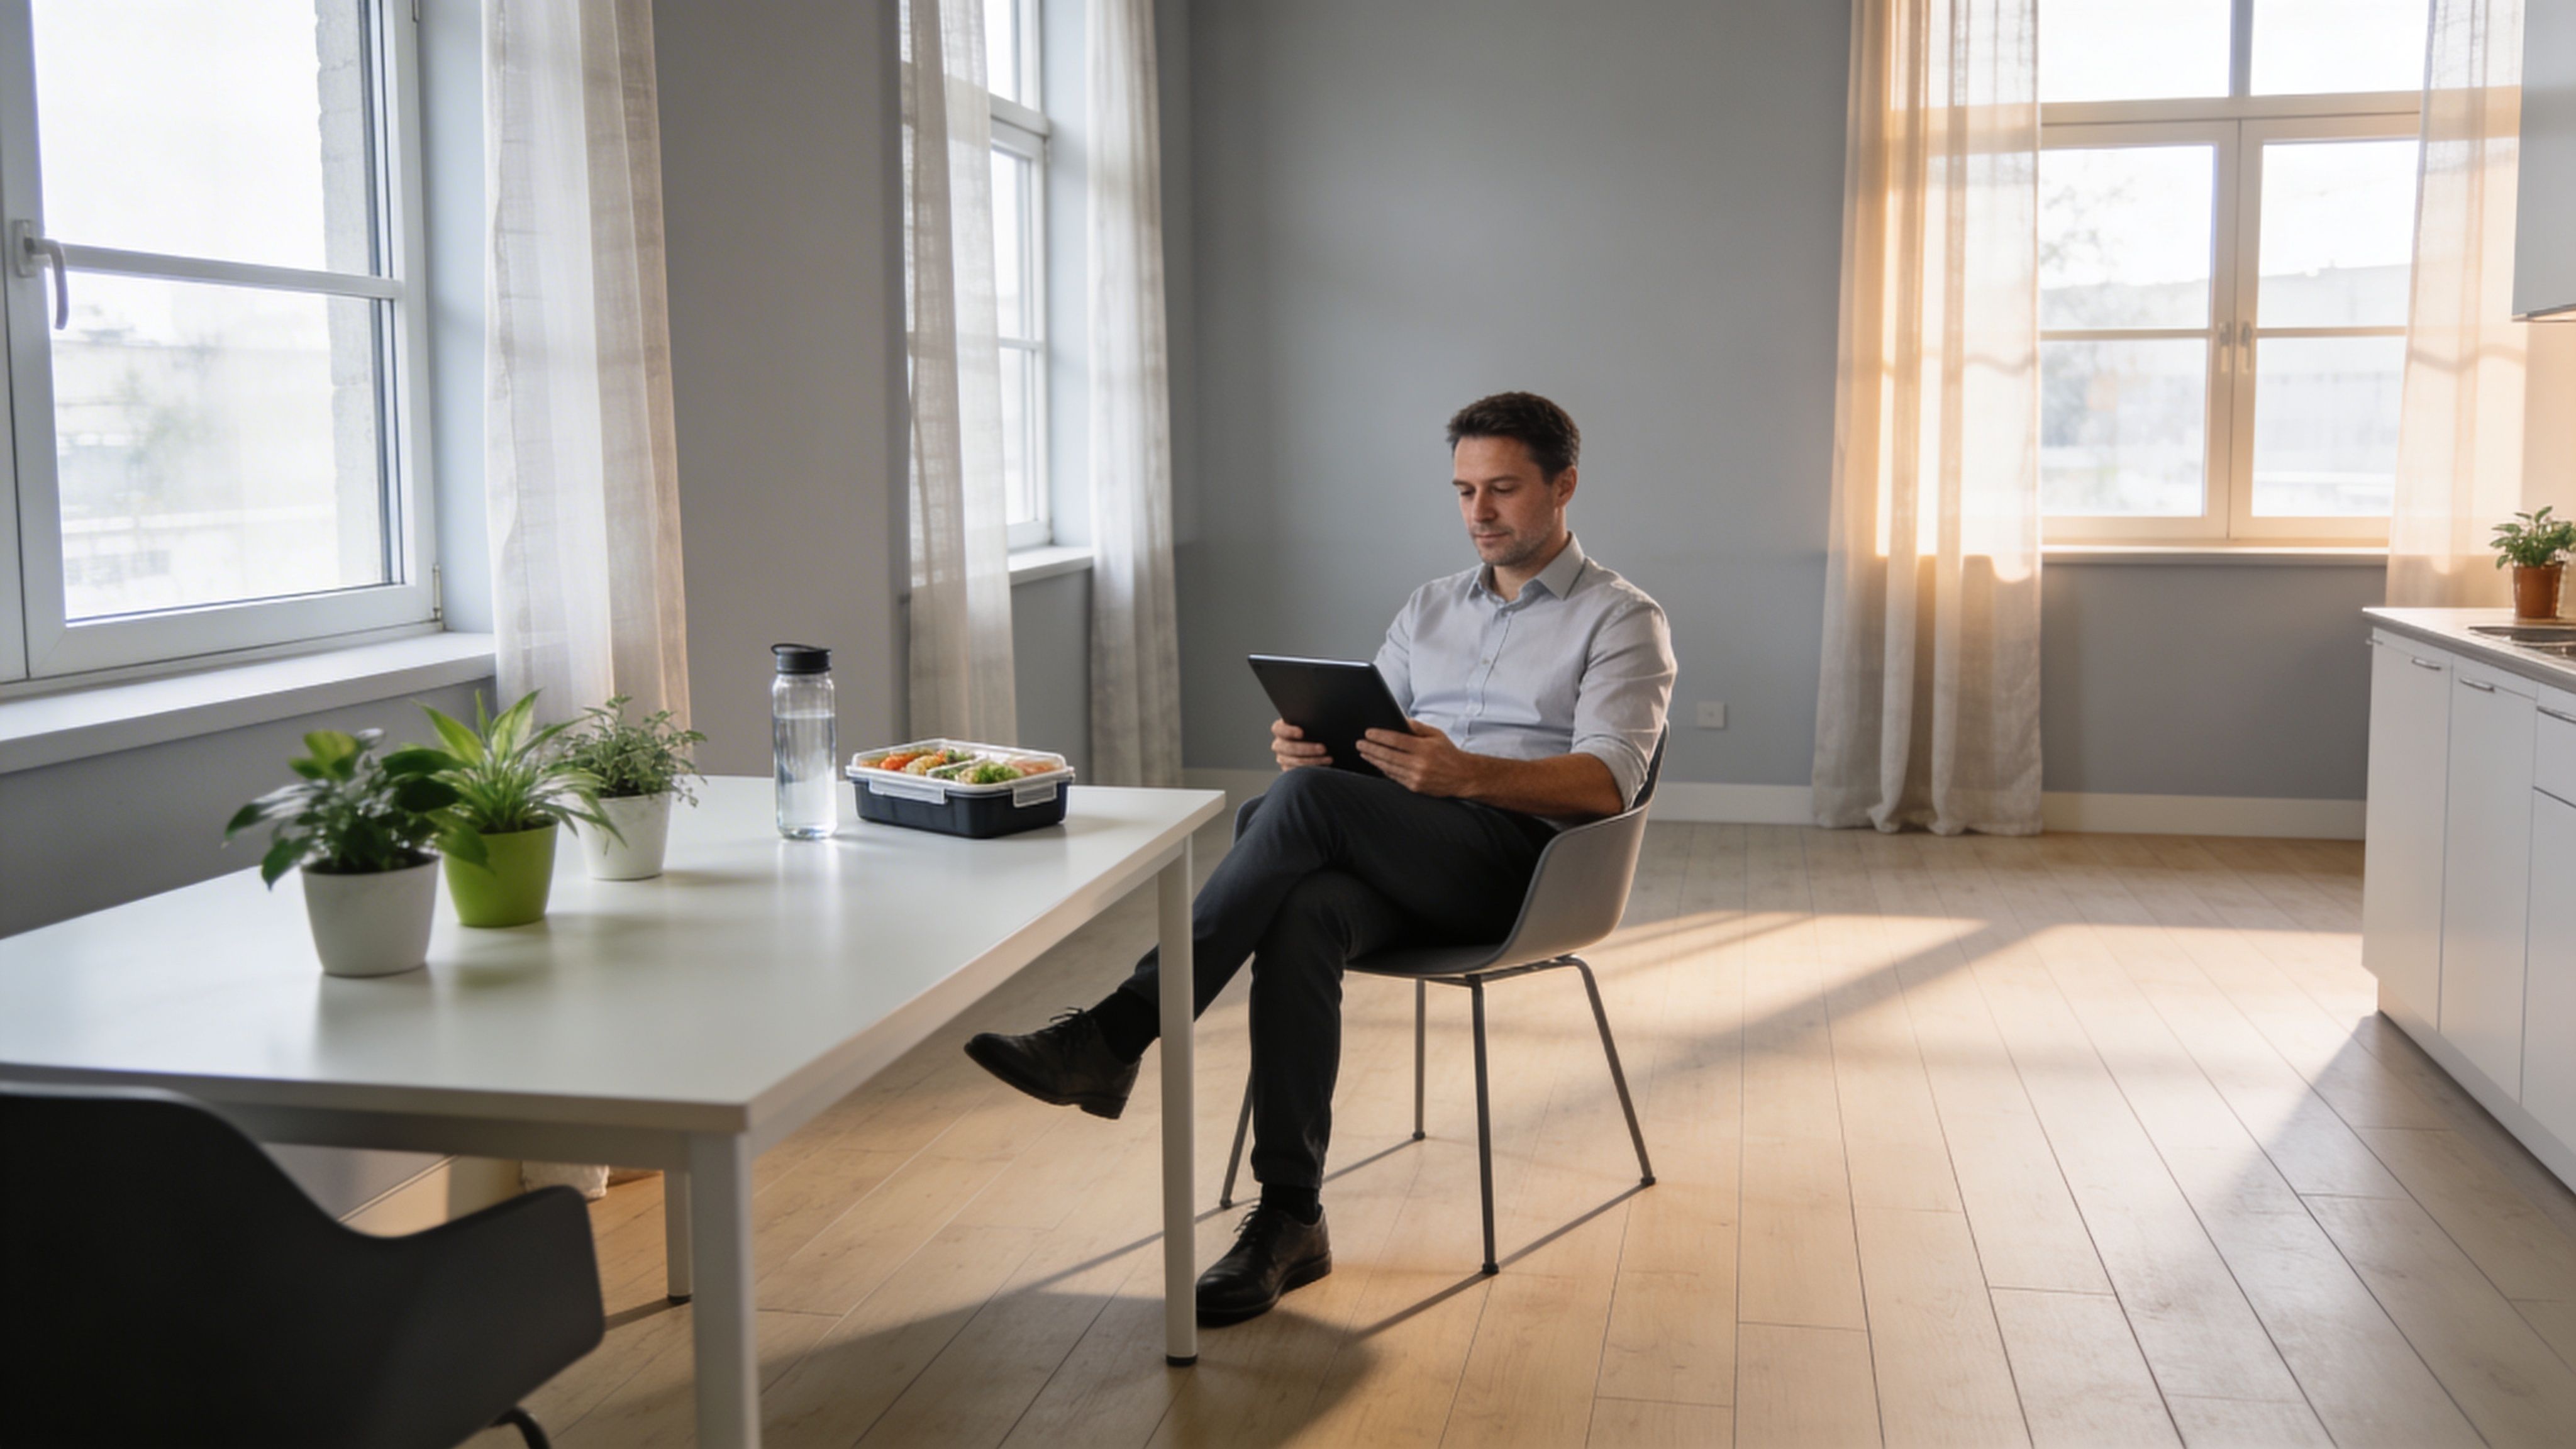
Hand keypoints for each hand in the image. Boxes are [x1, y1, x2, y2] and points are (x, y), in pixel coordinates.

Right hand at [1271, 719, 1328, 771]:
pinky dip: (1311, 771)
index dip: (1289, 731)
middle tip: (1323, 748)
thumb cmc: (1315, 730)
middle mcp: (1279, 744)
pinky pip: (1298, 773)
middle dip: (1307, 749)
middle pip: (1288, 748)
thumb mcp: (1311, 724)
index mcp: (1281, 729)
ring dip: (1313, 761)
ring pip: (1294, 762)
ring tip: (1329, 759)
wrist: (1319, 744)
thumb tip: (1319, 721)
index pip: (1278, 729)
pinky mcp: (1290, 770)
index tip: (1301, 733)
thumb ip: (1311, 721)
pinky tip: (1324, 767)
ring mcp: (1283, 758)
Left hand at [1356, 720, 1484, 797]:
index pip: (1396, 740)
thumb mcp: (1436, 735)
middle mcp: (1419, 764)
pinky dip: (1383, 770)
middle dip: (1371, 748)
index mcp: (1424, 748)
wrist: (1463, 776)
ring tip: (1364, 752)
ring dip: (1373, 760)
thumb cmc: (1448, 753)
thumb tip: (1400, 720)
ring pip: (1388, 768)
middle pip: (1388, 755)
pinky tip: (1377, 764)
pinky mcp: (1415, 787)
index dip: (1379, 736)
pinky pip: (1394, 778)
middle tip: (1359, 743)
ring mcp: (1416, 777)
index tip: (1368, 733)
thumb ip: (1417, 727)